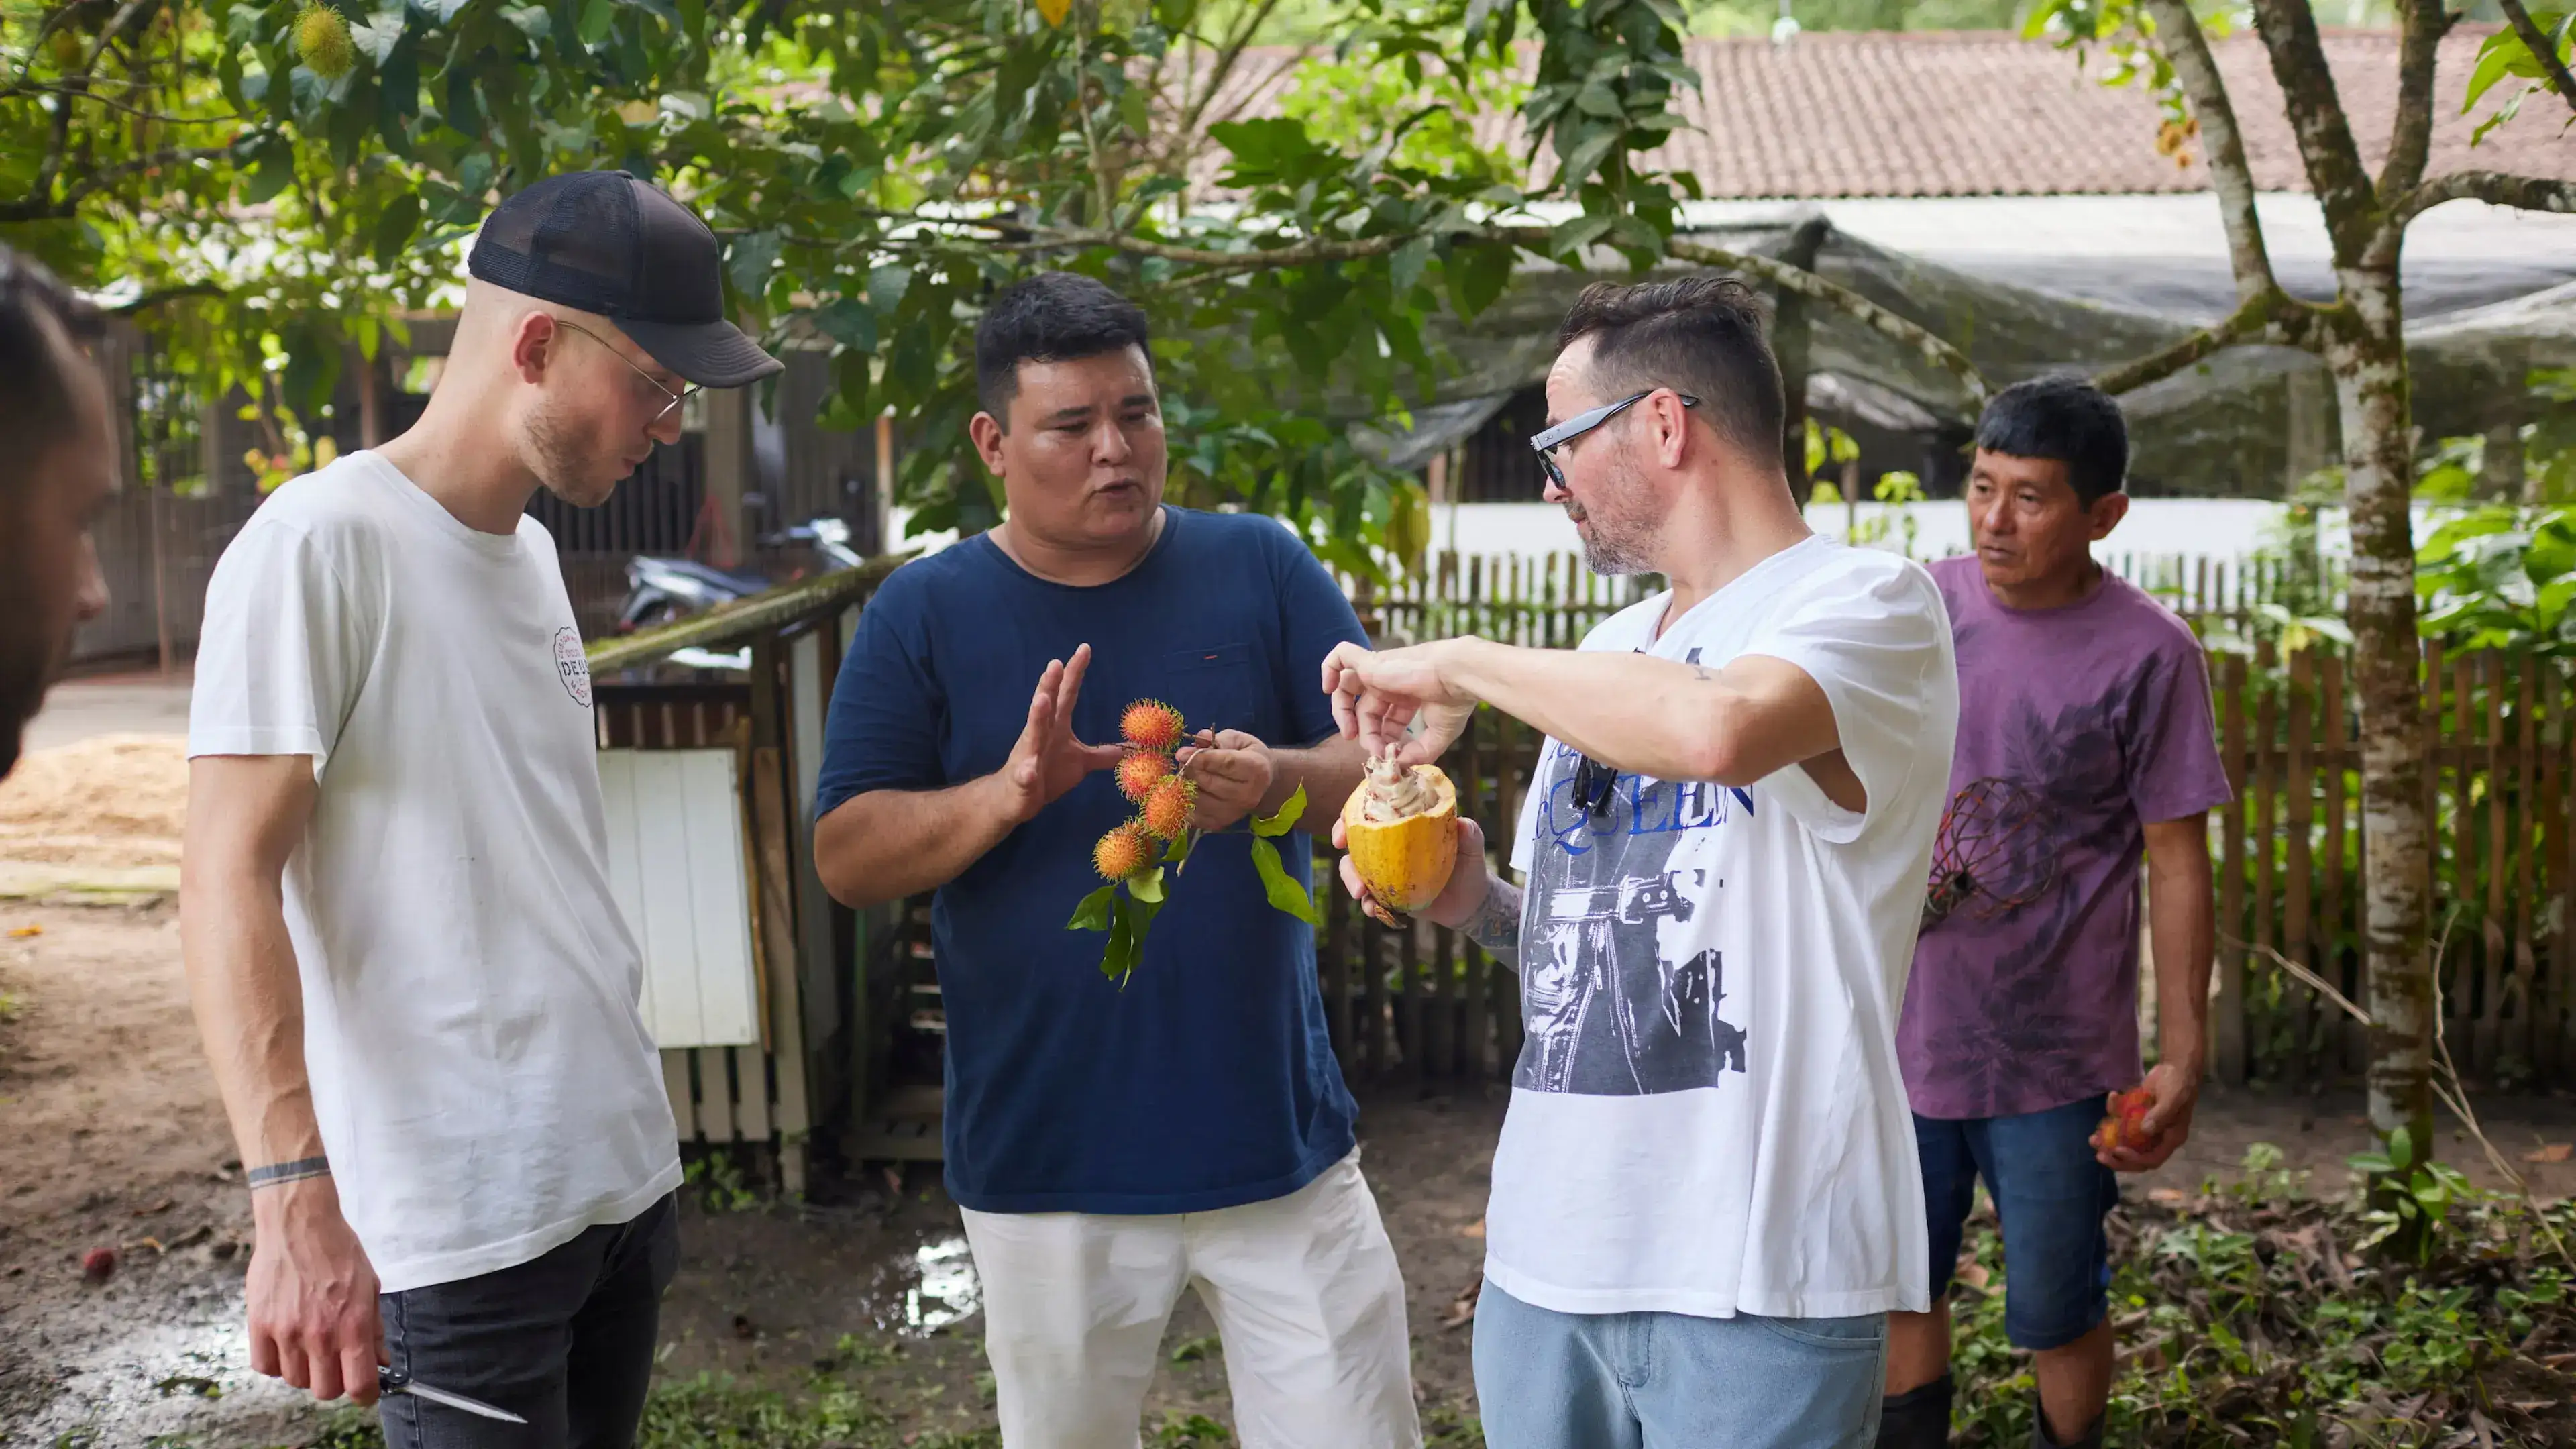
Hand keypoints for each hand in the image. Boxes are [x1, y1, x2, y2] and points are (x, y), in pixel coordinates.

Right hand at [246, 1178, 386, 1405]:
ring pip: (295, 1381)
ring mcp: (287, 1331)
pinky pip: (265, 1367)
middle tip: (334, 1361)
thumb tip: (381, 1362)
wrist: (300, 1225)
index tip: (365, 1392)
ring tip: (309, 1343)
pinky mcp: (259, 1325)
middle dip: (334, 1381)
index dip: (365, 1395)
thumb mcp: (370, 1287)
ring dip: (304, 1370)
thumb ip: (375, 1330)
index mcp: (353, 1325)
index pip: (359, 1384)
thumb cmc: (339, 1252)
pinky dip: (276, 1362)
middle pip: (325, 1390)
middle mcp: (320, 1334)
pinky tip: (285, 1343)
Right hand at [995, 644, 1122, 825]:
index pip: (1067, 694)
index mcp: (1056, 726)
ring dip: (1037, 716)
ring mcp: (1029, 755)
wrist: (1014, 798)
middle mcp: (1041, 735)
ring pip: (1032, 733)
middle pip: (1046, 706)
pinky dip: (1027, 772)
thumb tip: (1129, 749)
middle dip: (1049, 685)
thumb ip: (1102, 754)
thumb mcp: (1080, 763)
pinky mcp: (1022, 779)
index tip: (1084, 648)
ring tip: (1042, 700)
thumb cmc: (1047, 773)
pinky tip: (1030, 771)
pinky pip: (1025, 775)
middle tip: (1055, 663)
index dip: (1075, 672)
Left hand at [1176, 729, 1273, 832]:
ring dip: (1185, 785)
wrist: (1260, 784)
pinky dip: (1184, 802)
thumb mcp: (1238, 739)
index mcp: (1256, 770)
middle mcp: (1247, 795)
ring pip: (1198, 799)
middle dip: (1190, 770)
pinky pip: (1192, 815)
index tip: (1181, 753)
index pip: (1225, 764)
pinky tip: (1187, 790)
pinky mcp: (1219, 824)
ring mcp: (1234, 813)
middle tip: (1183, 761)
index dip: (1200, 758)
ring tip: (1187, 774)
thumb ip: (1219, 739)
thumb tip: (1200, 739)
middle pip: (1209, 782)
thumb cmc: (1247, 756)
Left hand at [1319, 640, 1479, 765]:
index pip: (1386, 719)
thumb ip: (1420, 753)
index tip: (1389, 756)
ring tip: (1348, 732)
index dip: (1383, 740)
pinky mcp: (1371, 662)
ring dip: (1342, 711)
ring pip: (1347, 686)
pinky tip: (1328, 688)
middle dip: (1365, 733)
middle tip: (1370, 749)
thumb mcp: (1439, 736)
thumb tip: (1400, 765)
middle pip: (1365, 709)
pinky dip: (1329, 667)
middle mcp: (1392, 682)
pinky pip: (1342, 655)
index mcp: (1408, 695)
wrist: (1458, 676)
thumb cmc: (1454, 700)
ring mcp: (1381, 671)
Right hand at [1330, 813, 1487, 928]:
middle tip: (1343, 854)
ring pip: (1355, 871)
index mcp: (1403, 825)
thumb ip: (1469, 832)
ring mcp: (1386, 871)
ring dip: (1351, 880)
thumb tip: (1461, 824)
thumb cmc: (1470, 864)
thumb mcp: (1473, 845)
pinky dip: (1368, 904)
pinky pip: (1370, 899)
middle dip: (1343, 846)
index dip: (1351, 815)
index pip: (1371, 812)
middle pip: (1356, 841)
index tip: (1344, 826)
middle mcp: (1389, 846)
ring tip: (1361, 893)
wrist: (1472, 901)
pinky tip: (1374, 910)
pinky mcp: (1388, 895)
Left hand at [2095, 1060, 2198, 1171]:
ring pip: (2126, 1142)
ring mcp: (2145, 1128)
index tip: (2117, 1150)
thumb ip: (2161, 1114)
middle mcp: (2158, 1137)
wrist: (2176, 1067)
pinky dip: (2113, 1114)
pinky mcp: (2136, 1116)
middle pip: (2136, 1156)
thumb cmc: (2179, 1083)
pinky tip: (2112, 1097)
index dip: (2134, 1159)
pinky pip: (2121, 1121)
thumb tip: (2145, 1130)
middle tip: (2099, 1155)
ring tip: (2092, 1140)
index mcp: (2170, 1139)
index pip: (2152, 1159)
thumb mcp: (2174, 1097)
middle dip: (2117, 1158)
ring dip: (2108, 1142)